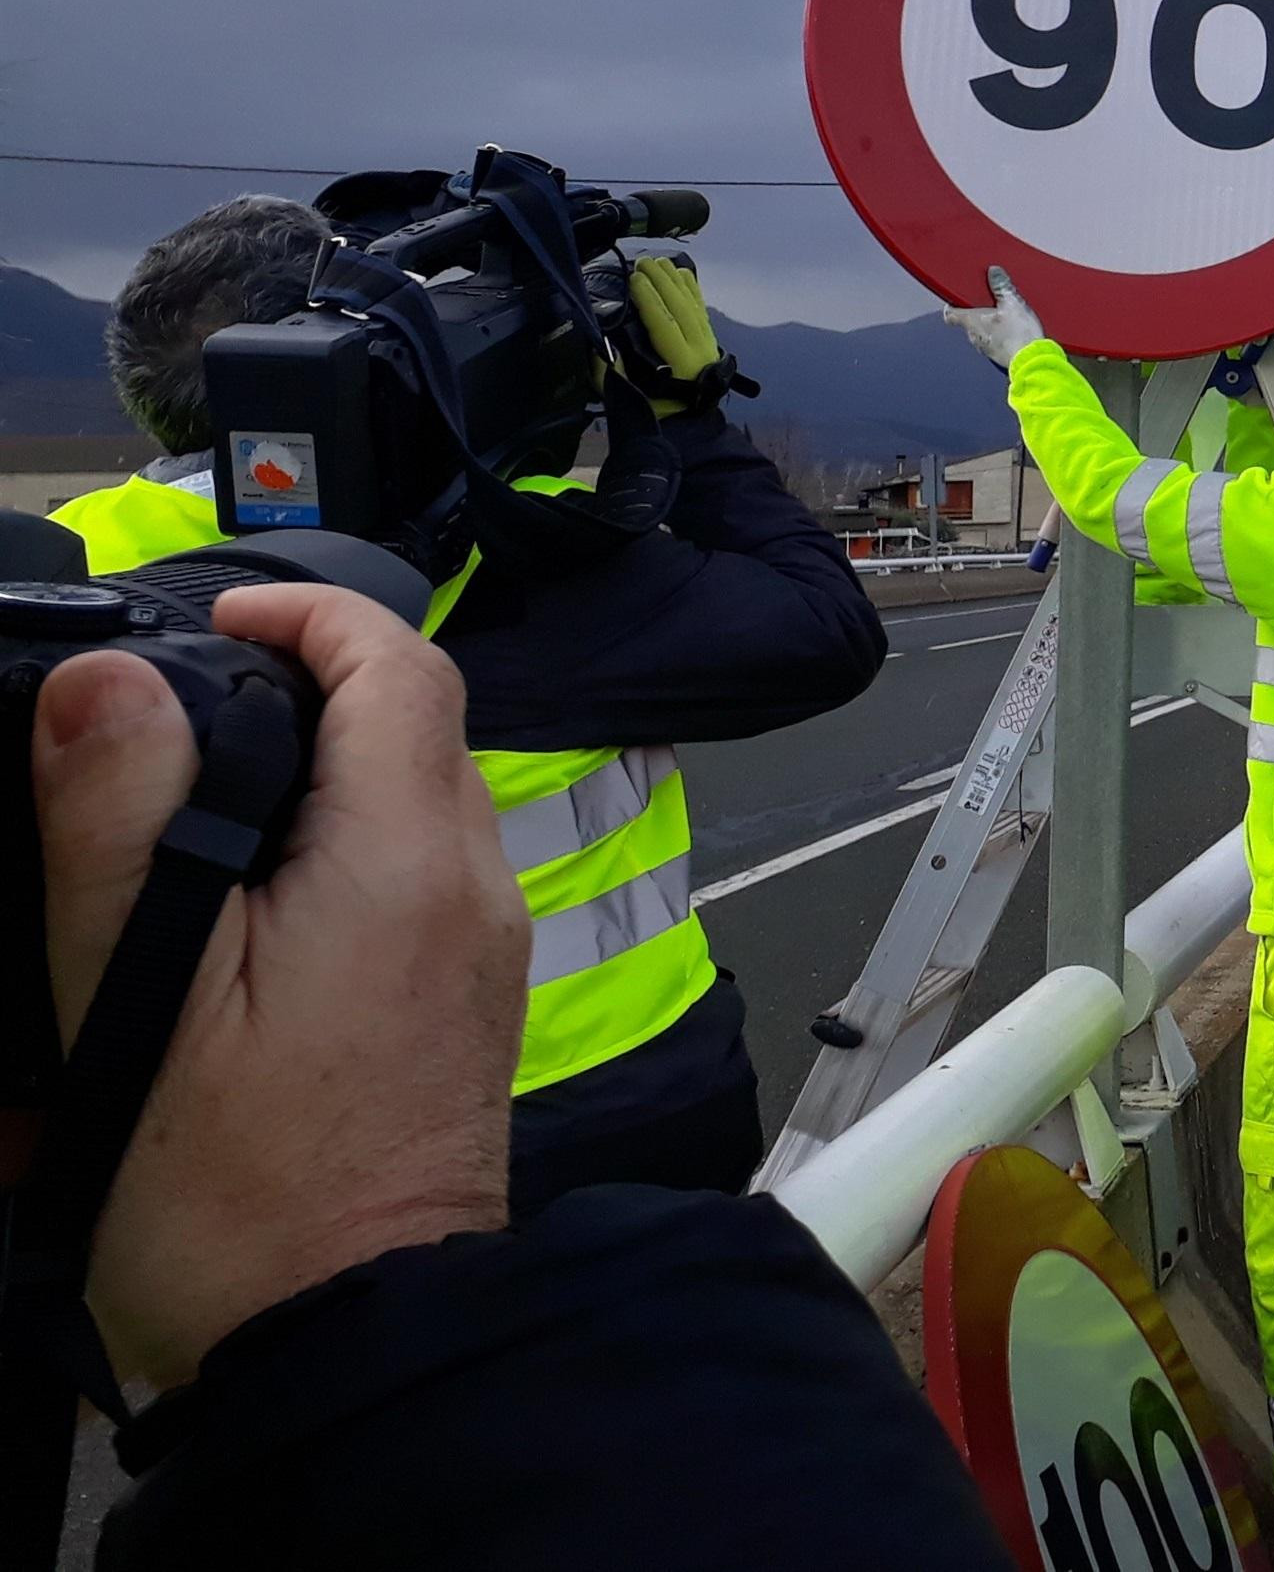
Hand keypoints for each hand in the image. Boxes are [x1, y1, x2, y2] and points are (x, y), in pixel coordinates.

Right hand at [37, 582, 528, 1388]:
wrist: (343, 1343)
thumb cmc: (242, 1201)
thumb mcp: (142, 1001)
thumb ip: (124, 827)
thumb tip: (113, 682)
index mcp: (409, 861)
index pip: (401, 665)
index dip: (310, 614)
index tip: (218, 617)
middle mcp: (470, 889)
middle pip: (411, 725)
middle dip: (303, 693)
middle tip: (176, 714)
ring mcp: (477, 950)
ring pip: (407, 804)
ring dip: (311, 782)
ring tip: (182, 814)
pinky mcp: (459, 1006)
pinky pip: (406, 884)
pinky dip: (326, 864)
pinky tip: (229, 921)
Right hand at [626, 252, 726, 413]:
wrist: (690, 420)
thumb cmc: (655, 409)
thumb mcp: (629, 399)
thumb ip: (613, 375)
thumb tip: (601, 347)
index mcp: (680, 363)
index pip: (664, 324)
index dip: (649, 300)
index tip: (634, 279)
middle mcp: (698, 348)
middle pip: (680, 308)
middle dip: (662, 282)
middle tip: (643, 262)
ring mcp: (707, 342)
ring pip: (692, 304)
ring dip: (675, 281)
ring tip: (659, 261)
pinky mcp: (709, 338)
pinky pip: (701, 308)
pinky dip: (692, 288)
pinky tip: (683, 272)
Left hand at [947, 265, 1044, 368]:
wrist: (1031, 361)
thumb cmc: (1018, 334)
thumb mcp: (1013, 303)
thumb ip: (1001, 286)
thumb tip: (993, 272)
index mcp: (971, 321)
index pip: (950, 313)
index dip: (952, 305)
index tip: (957, 299)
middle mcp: (973, 336)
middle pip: (968, 321)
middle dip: (978, 312)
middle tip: (992, 303)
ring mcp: (984, 348)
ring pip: (981, 332)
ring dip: (990, 325)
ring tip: (1008, 318)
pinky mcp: (997, 357)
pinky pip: (993, 343)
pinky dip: (1000, 336)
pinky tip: (1015, 332)